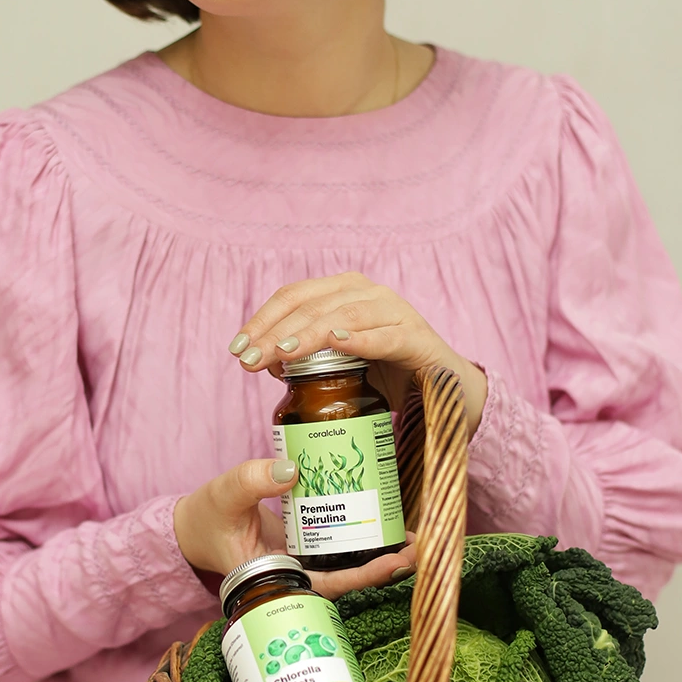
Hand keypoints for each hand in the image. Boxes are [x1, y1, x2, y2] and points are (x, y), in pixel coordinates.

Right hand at [172, 457, 414, 598]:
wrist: (196, 526)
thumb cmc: (207, 517)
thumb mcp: (225, 493)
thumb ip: (253, 480)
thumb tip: (292, 469)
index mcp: (275, 578)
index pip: (327, 586)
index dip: (363, 579)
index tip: (394, 563)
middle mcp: (295, 575)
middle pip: (348, 580)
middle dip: (385, 567)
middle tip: (417, 547)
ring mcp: (302, 561)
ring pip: (347, 566)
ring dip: (379, 554)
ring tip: (410, 537)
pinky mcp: (304, 546)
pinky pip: (337, 548)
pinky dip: (359, 538)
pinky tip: (381, 522)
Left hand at [227, 272, 487, 425]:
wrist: (446, 389)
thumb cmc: (387, 373)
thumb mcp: (339, 363)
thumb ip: (307, 358)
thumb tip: (265, 360)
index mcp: (345, 291)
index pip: (294, 295)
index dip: (262, 319)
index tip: (236, 348)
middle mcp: (369, 293)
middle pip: (312, 304)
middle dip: (276, 332)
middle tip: (249, 361)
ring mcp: (395, 312)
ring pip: (343, 316)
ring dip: (308, 335)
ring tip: (280, 355)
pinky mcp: (417, 338)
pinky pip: (385, 335)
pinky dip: (360, 339)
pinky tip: (337, 345)